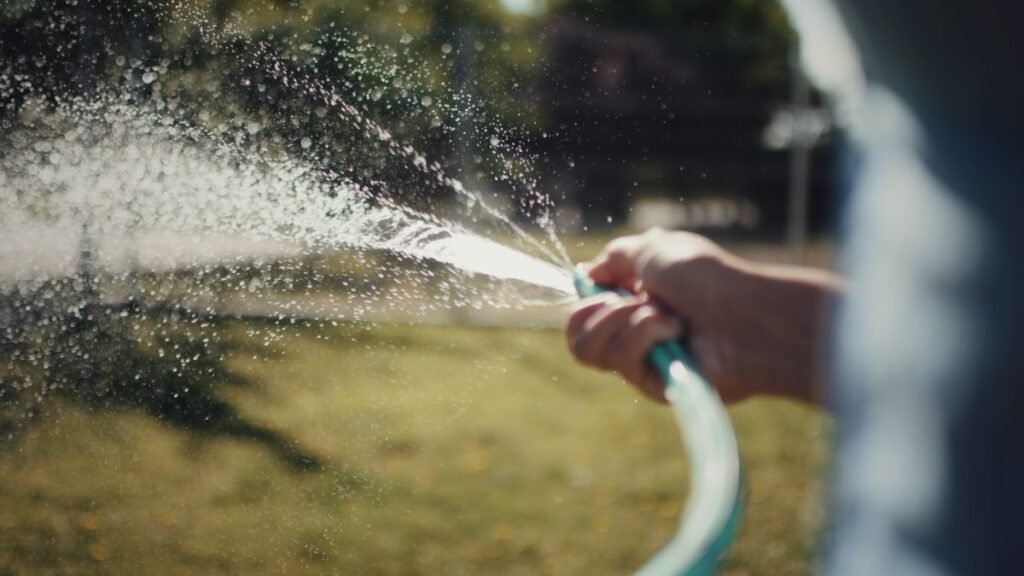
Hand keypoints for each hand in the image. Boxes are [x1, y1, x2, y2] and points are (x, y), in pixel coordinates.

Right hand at [565, 229, 839, 404]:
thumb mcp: (653, 248)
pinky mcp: (652, 385)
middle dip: (595, 312)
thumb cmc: (706, 277)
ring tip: (664, 313)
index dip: (585, 299)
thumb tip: (590, 275)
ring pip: (591, 350)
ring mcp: (643, 360)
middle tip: (625, 301)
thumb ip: (615, 257)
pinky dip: (644, 335)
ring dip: (624, 320)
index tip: (598, 284)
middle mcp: (635, 332)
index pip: (584, 313)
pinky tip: (676, 329)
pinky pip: (621, 362)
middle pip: (577, 339)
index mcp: (636, 299)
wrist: (743, 310)